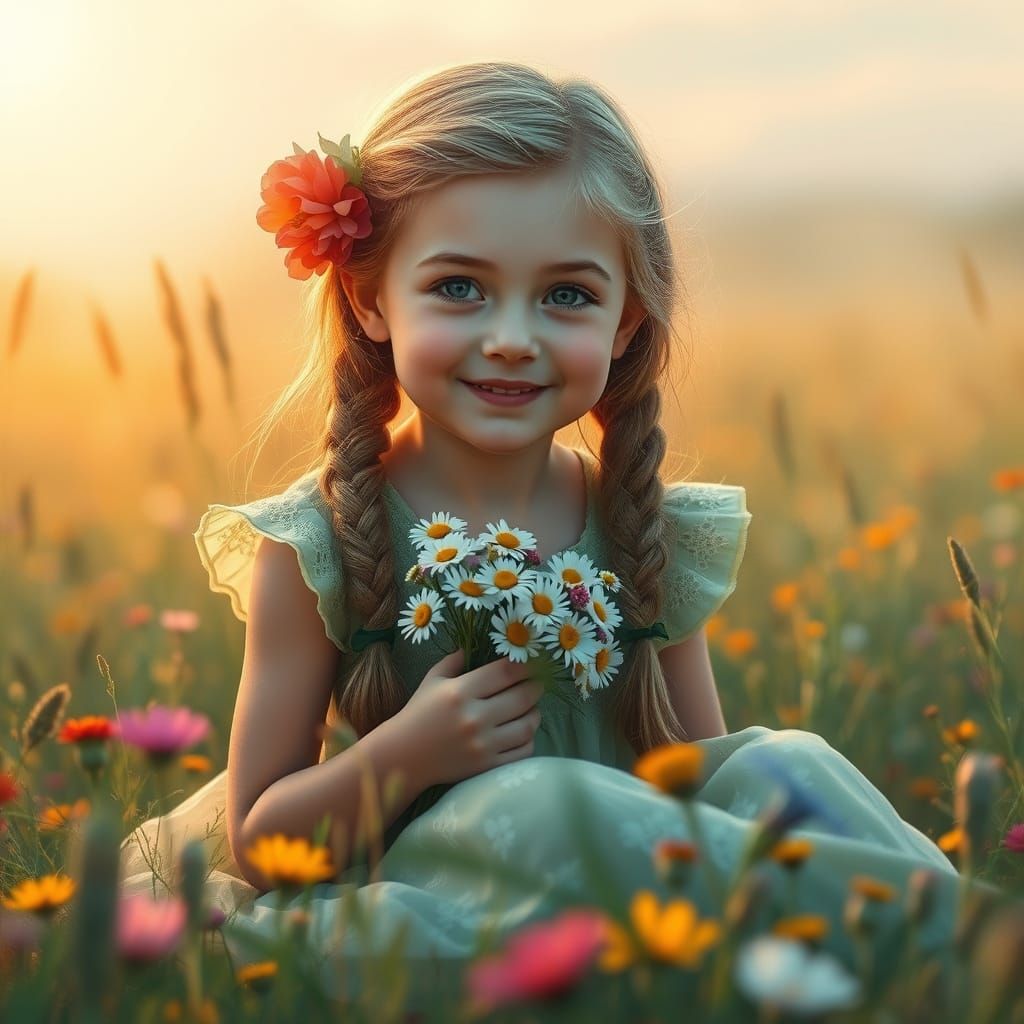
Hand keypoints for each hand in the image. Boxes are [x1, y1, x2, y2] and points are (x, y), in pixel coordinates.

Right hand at [396, 649, 544, 787]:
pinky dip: (529, 739)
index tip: (531, 663)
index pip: (506, 672)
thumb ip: (455, 660)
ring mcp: (482, 744)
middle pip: (522, 697)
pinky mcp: (486, 766)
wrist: (403, 756)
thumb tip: (477, 645)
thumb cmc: (418, 714)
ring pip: (527, 725)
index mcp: (460, 691)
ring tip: (532, 708)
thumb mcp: (432, 680)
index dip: (525, 665)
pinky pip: (522, 751)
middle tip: (536, 684)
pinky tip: (523, 731)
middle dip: (535, 687)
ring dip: (535, 713)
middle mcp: (474, 717)